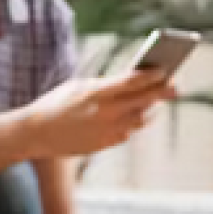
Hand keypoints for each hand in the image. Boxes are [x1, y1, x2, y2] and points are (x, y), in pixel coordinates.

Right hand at [26, 69, 176, 159]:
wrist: (36, 133)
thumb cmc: (57, 103)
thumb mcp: (79, 86)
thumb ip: (105, 85)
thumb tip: (131, 83)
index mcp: (97, 92)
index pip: (132, 82)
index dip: (152, 75)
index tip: (165, 69)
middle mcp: (105, 112)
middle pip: (143, 100)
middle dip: (162, 92)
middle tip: (176, 86)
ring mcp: (106, 130)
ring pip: (139, 119)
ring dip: (150, 109)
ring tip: (157, 102)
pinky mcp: (104, 144)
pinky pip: (126, 132)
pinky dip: (132, 123)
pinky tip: (136, 116)